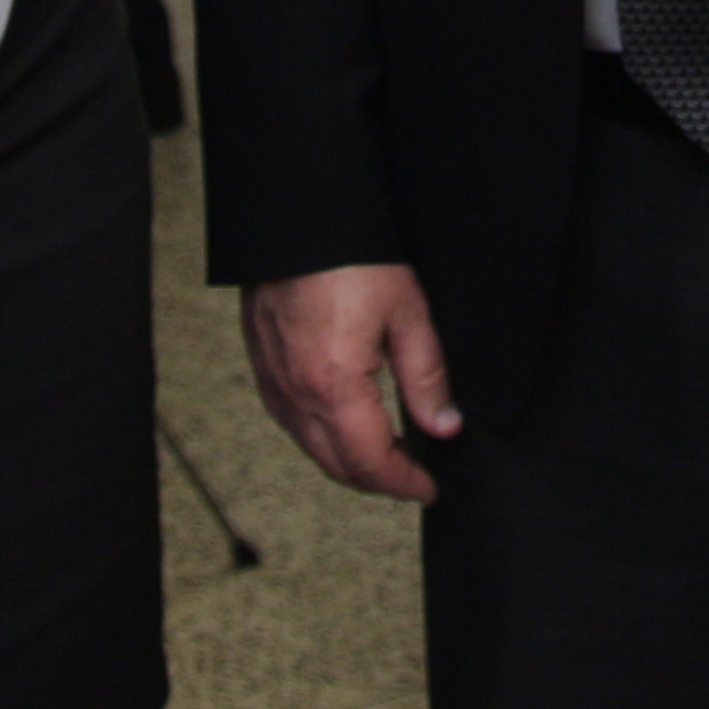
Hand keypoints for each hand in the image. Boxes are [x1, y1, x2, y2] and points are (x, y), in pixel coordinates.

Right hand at [242, 263, 459, 502]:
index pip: (371, 461)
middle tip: (412, 478)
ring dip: (350, 462)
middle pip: (338, 466)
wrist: (296, 219)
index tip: (428, 489)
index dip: (404, 484)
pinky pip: (292, 422)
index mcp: (334, 386)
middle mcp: (296, 393)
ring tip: (386, 454)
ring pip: (312, 448)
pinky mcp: (264, 366)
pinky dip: (322, 437)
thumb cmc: (350, 255)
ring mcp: (274, 382)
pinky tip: (346, 424)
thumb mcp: (407, 313)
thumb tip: (444, 425)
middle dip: (378, 481)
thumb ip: (426, 376)